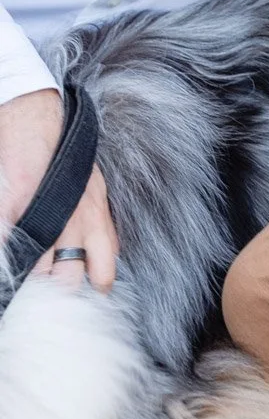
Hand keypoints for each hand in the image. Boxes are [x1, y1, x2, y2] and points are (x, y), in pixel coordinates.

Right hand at [0, 90, 117, 293]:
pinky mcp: (11, 208)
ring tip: (25, 274)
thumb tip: (109, 265)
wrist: (35, 118)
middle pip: (68, 280)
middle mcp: (73, 220)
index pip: (104, 273)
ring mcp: (40, 215)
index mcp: (96, 217)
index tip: (82, 300)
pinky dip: (9, 256)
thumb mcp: (95, 187)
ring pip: (37, 272)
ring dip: (30, 278)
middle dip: (58, 291)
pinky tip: (10, 260)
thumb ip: (102, 226)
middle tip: (48, 292)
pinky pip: (8, 246)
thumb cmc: (64, 155)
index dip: (92, 291)